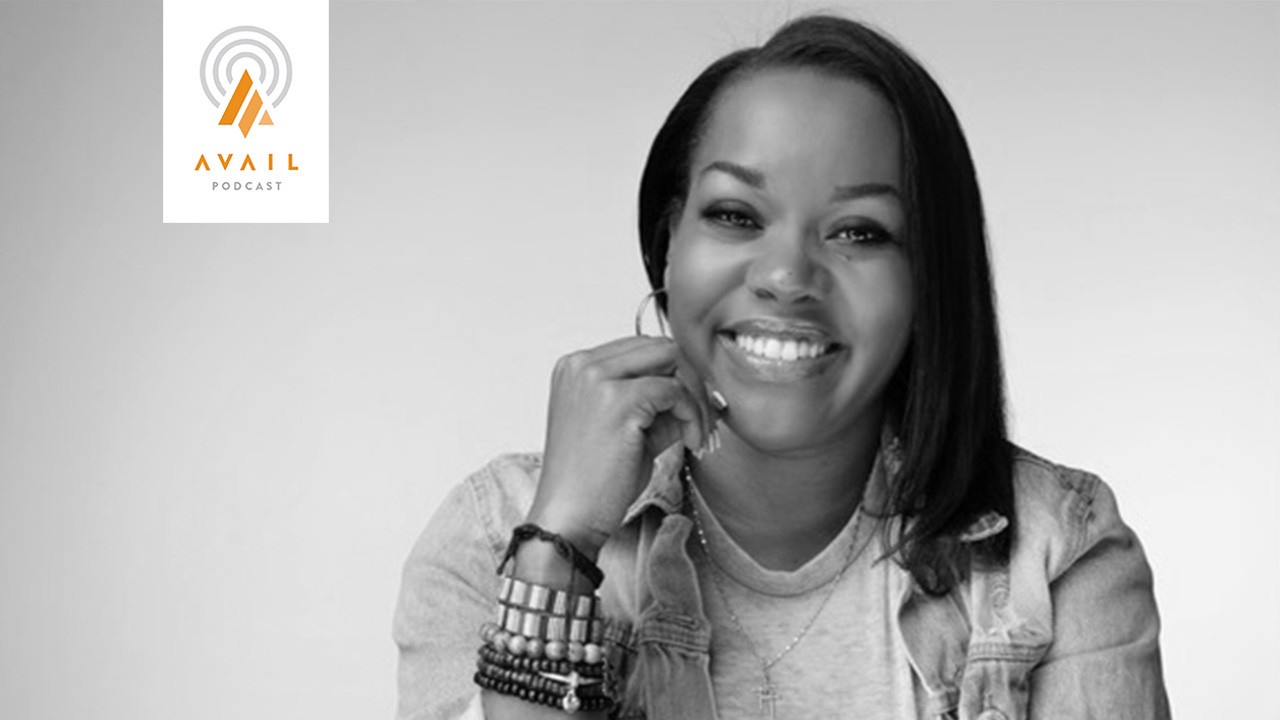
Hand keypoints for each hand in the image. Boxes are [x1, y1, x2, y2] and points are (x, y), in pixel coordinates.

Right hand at [527, 336, 714, 558]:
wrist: (568, 519)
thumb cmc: (593, 484)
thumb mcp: (627, 432)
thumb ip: (657, 406)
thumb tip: (701, 394)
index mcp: (576, 367)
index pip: (642, 348)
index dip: (675, 374)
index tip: (695, 405)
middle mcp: (582, 364)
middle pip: (660, 346)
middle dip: (691, 379)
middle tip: (705, 417)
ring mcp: (596, 378)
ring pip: (671, 360)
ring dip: (696, 396)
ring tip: (698, 433)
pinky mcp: (617, 399)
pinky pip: (675, 391)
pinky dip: (693, 414)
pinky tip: (691, 442)